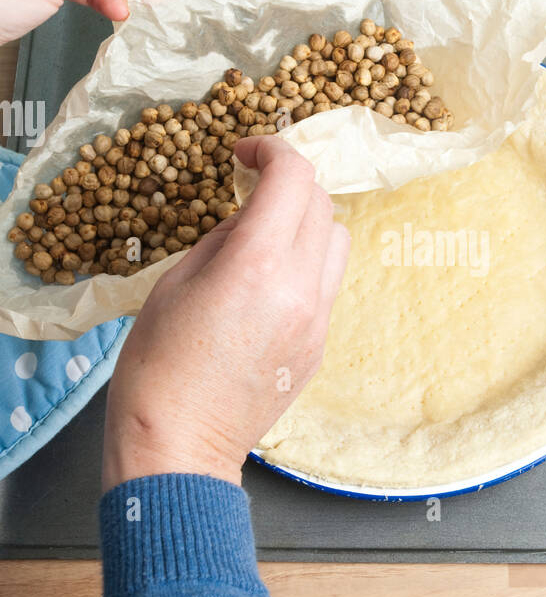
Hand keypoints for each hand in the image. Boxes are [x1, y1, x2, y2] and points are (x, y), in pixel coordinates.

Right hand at [102, 136, 349, 490]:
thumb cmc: (157, 368)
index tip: (247, 153)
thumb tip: (251, 217)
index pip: (294, 177)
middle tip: (251, 190)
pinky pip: (327, 285)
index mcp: (258, 265)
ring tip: (264, 239)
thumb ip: (224, 238)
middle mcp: (301, 289)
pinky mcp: (319, 346)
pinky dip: (305, 266)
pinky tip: (266, 285)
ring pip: (337, 241)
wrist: (179, 446)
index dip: (271, 150)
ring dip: (306, 224)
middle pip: (322, 203)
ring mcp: (317, 321)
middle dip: (288, 185)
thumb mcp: (175, 283)